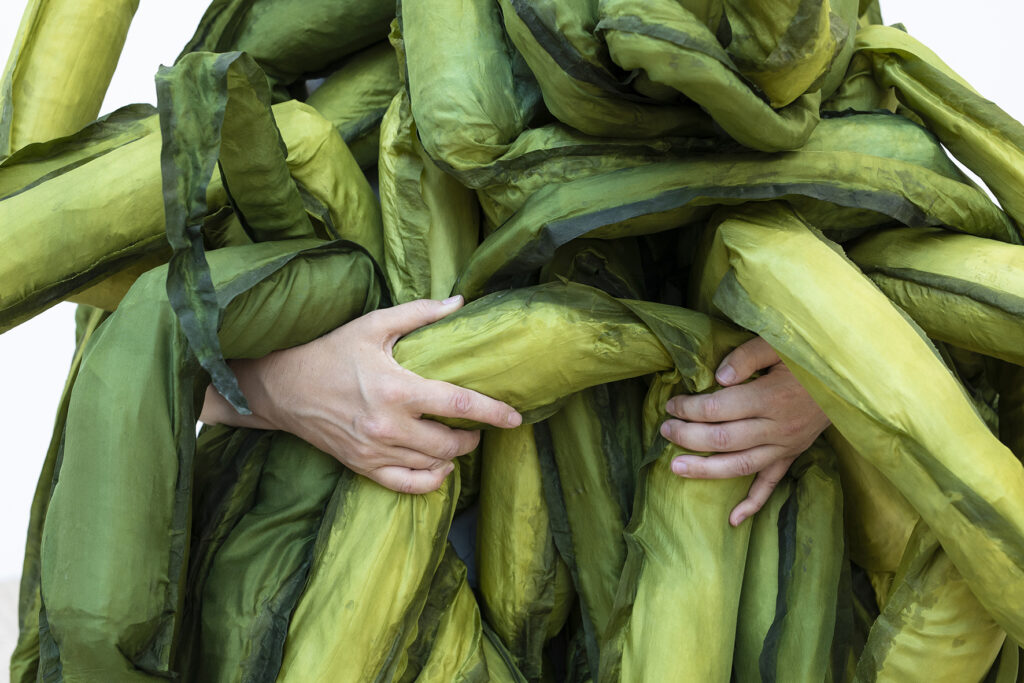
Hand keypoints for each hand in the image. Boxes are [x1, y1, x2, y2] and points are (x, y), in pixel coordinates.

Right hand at [200, 295, 522, 493]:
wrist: (280, 386)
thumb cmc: (329, 351)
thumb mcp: (372, 325)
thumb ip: (419, 315)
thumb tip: (459, 303)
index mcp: (396, 389)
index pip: (458, 406)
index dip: (493, 412)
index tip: (515, 417)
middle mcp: (388, 426)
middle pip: (450, 443)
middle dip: (473, 436)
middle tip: (478, 424)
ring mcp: (374, 450)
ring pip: (432, 465)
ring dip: (454, 455)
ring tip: (459, 440)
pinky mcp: (361, 466)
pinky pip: (406, 485)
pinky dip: (430, 481)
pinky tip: (439, 468)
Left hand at [659, 336, 829, 526]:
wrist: (849, 378)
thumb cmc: (808, 356)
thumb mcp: (778, 345)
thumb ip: (747, 358)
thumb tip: (717, 377)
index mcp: (770, 397)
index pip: (718, 409)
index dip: (689, 408)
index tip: (672, 404)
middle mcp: (777, 427)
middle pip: (723, 440)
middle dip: (687, 437)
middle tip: (664, 430)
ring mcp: (785, 445)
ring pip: (740, 466)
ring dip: (706, 470)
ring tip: (676, 468)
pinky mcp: (792, 455)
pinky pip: (772, 483)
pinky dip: (753, 504)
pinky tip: (733, 519)